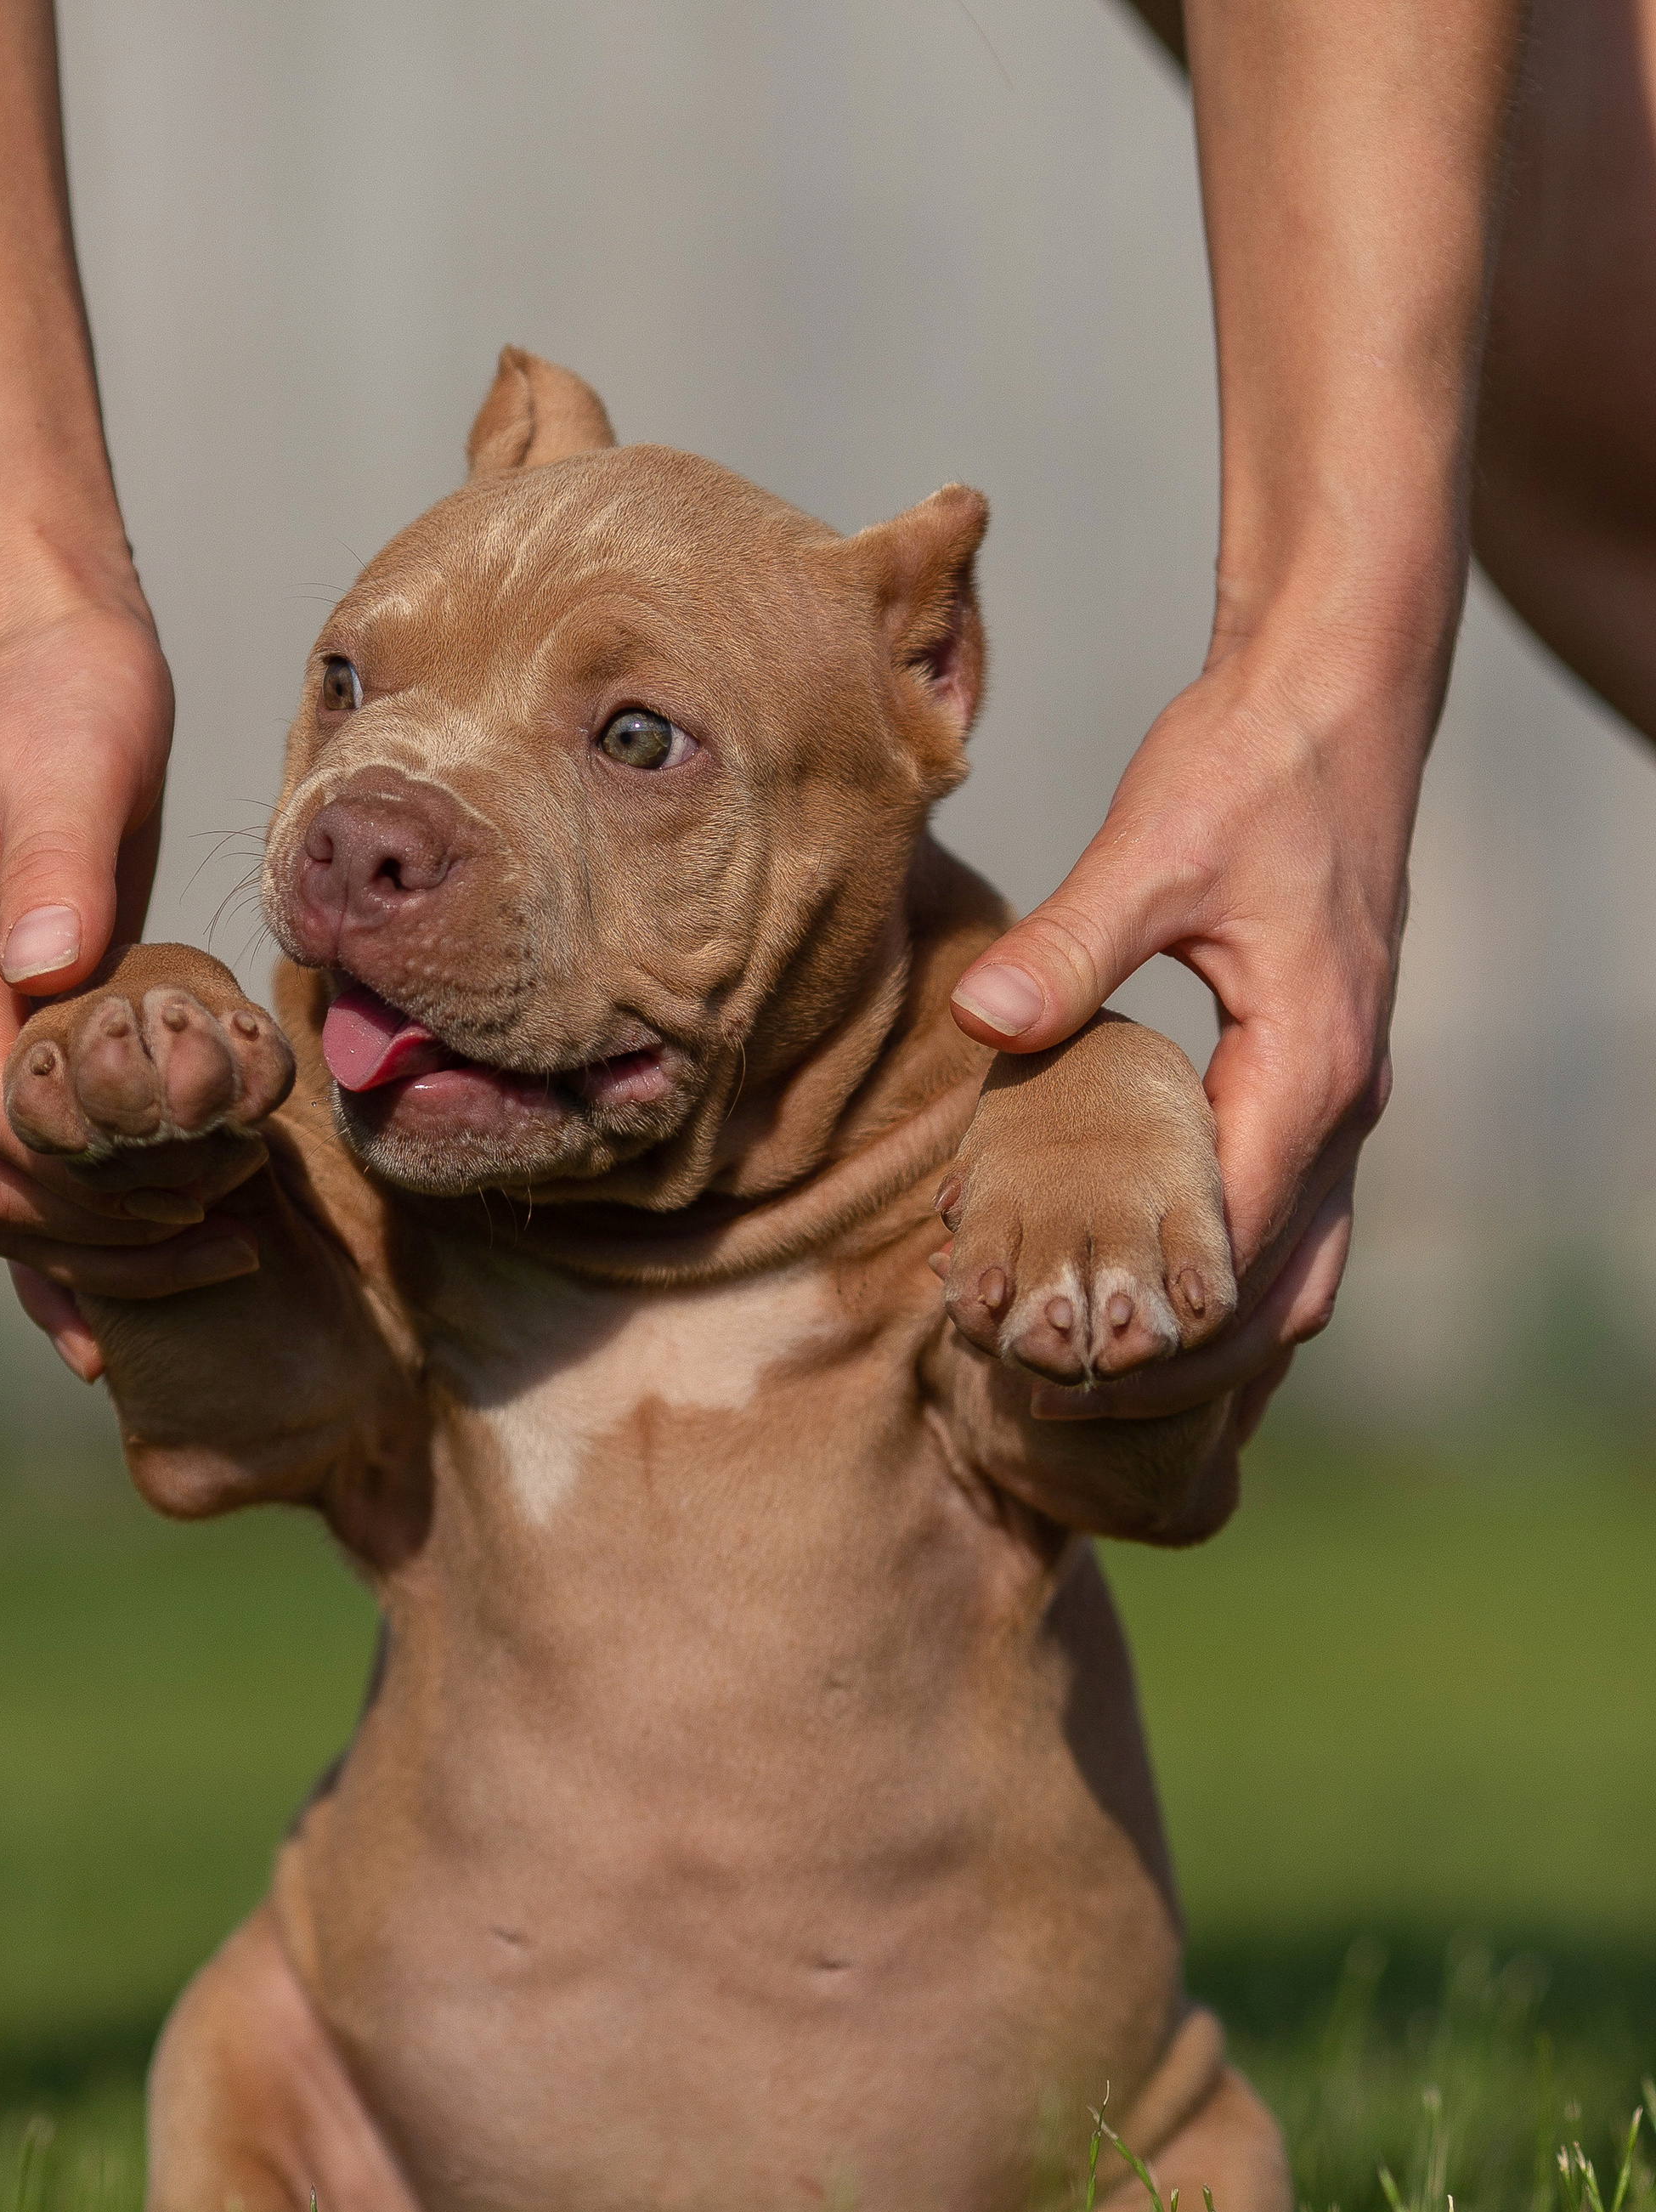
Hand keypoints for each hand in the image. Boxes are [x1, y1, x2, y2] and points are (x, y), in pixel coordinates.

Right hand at [0, 596, 262, 1314]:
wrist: (40, 658)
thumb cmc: (61, 697)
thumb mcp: (70, 756)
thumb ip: (56, 859)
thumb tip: (45, 964)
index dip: (87, 1175)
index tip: (199, 1190)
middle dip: (104, 1233)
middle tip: (231, 1243)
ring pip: (4, 1193)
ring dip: (101, 1248)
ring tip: (222, 1261)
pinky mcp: (16, 1036)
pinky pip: (25, 1165)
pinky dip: (70, 1240)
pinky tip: (122, 1312)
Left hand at [948, 638, 1398, 1432]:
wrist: (1335, 701)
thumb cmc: (1248, 765)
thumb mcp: (1152, 845)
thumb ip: (1071, 943)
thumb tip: (982, 1021)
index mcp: (1308, 1071)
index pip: (1232, 1249)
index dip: (1144, 1321)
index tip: (1044, 1358)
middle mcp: (1344, 1106)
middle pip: (1271, 1296)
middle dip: (1170, 1360)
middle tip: (1045, 1395)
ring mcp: (1342, 1101)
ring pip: (1296, 1274)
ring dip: (1206, 1338)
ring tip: (1089, 1379)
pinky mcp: (1318, 1082)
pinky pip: (1289, 1227)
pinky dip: (1227, 1284)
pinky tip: (1142, 1301)